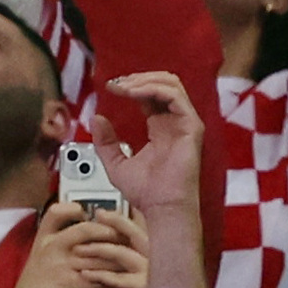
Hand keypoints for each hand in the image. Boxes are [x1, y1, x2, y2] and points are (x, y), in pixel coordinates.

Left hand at [83, 69, 203, 245]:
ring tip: (123, 86)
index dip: (131, 86)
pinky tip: (133, 93)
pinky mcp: (191, 125)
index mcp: (160, 127)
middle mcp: (174, 121)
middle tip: (116, 83)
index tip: (110, 88)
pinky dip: (153, 89)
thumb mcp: (115, 164)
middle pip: (163, 82)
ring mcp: (185, 122)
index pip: (150, 94)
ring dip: (144, 80)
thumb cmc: (145, 193)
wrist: (162, 208)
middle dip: (138, 78)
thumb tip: (96, 118)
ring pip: (171, 83)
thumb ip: (106, 142)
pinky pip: (175, 96)